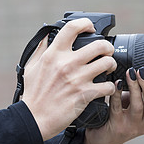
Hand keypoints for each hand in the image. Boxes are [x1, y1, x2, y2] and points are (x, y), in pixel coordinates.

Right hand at [22, 18, 116, 140]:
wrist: (34, 119)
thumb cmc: (33, 94)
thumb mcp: (31, 66)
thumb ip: (41, 48)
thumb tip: (47, 33)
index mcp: (54, 54)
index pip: (72, 28)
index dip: (86, 24)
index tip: (91, 29)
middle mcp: (67, 63)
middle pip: (99, 45)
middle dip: (107, 47)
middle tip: (107, 52)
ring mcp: (77, 79)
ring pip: (107, 63)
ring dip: (111, 65)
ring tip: (109, 69)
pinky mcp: (85, 94)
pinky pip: (108, 86)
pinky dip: (111, 87)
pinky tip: (107, 88)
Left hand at [84, 67, 143, 143]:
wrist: (102, 137)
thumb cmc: (120, 115)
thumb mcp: (133, 104)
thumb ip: (139, 92)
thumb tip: (140, 71)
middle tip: (142, 71)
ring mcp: (131, 128)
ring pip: (137, 107)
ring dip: (134, 88)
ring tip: (130, 73)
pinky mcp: (117, 127)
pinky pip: (117, 108)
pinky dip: (117, 94)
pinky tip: (117, 84)